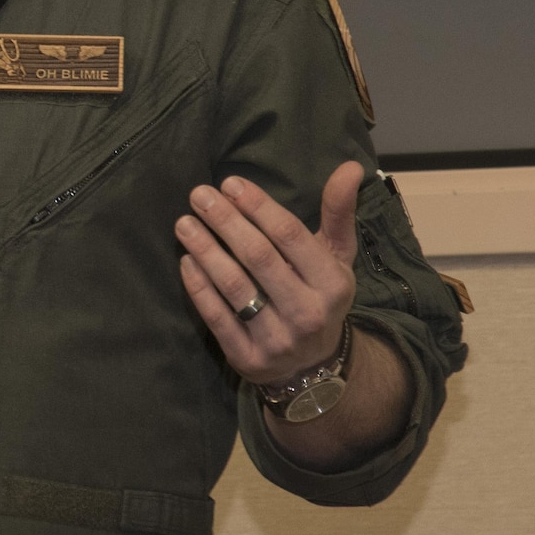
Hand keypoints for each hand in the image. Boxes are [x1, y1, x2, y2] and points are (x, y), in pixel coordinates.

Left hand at [174, 162, 361, 385]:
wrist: (313, 368)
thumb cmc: (319, 295)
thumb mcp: (335, 258)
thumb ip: (338, 213)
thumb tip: (351, 167)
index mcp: (332, 283)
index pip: (291, 237)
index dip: (259, 207)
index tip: (230, 183)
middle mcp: (308, 312)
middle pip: (259, 258)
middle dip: (226, 222)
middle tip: (198, 195)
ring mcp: (278, 339)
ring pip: (235, 288)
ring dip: (206, 251)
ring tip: (184, 222)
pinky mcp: (248, 358)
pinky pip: (218, 318)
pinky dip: (199, 287)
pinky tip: (186, 260)